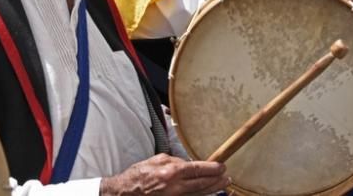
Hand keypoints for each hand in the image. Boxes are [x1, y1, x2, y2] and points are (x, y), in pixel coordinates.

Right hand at [100, 154, 228, 195]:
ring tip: (223, 184)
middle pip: (202, 184)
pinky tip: (207, 193)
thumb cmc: (139, 174)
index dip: (212, 168)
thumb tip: (188, 164)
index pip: (198, 169)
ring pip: (199, 194)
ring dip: (212, 190)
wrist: (125, 192)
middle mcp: (176, 187)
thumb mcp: (157, 160)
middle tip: (227, 177)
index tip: (222, 167)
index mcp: (172, 172)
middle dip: (216, 181)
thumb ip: (175, 161)